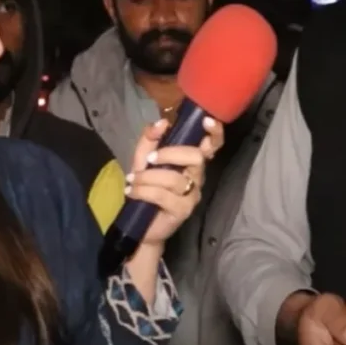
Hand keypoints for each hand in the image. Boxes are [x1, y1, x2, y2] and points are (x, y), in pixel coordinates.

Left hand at [126, 117, 223, 245]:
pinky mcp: (183, 211)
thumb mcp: (143, 159)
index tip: (205, 121)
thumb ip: (150, 139)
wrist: (139, 223)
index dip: (214, 132)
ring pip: (174, 178)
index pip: (212, 144)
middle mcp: (197, 176)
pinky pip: (163, 195)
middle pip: (196, 157)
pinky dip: (143, 190)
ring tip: (132, 179)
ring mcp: (192, 195)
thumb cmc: (146, 187)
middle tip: (149, 159)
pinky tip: (131, 191)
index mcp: (191, 161)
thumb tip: (162, 123)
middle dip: (170, 153)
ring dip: (148, 176)